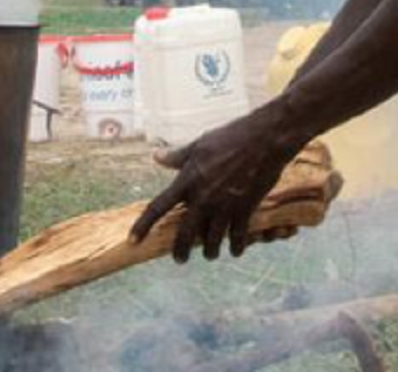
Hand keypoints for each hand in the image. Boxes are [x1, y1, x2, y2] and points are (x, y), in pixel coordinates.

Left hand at [128, 109, 307, 262]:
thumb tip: (157, 157)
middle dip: (180, 251)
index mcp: (187, 180)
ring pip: (212, 240)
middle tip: (179, 259)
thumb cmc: (231, 136)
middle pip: (185, 234)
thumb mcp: (199, 144)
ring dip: (209, 251)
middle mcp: (203, 198)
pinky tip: (234, 250)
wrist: (265, 139)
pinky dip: (235, 246)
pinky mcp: (245, 210)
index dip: (143, 226)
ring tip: (209, 254)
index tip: (132, 241)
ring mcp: (224, 206)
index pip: (158, 207)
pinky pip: (237, 237)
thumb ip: (177, 156)